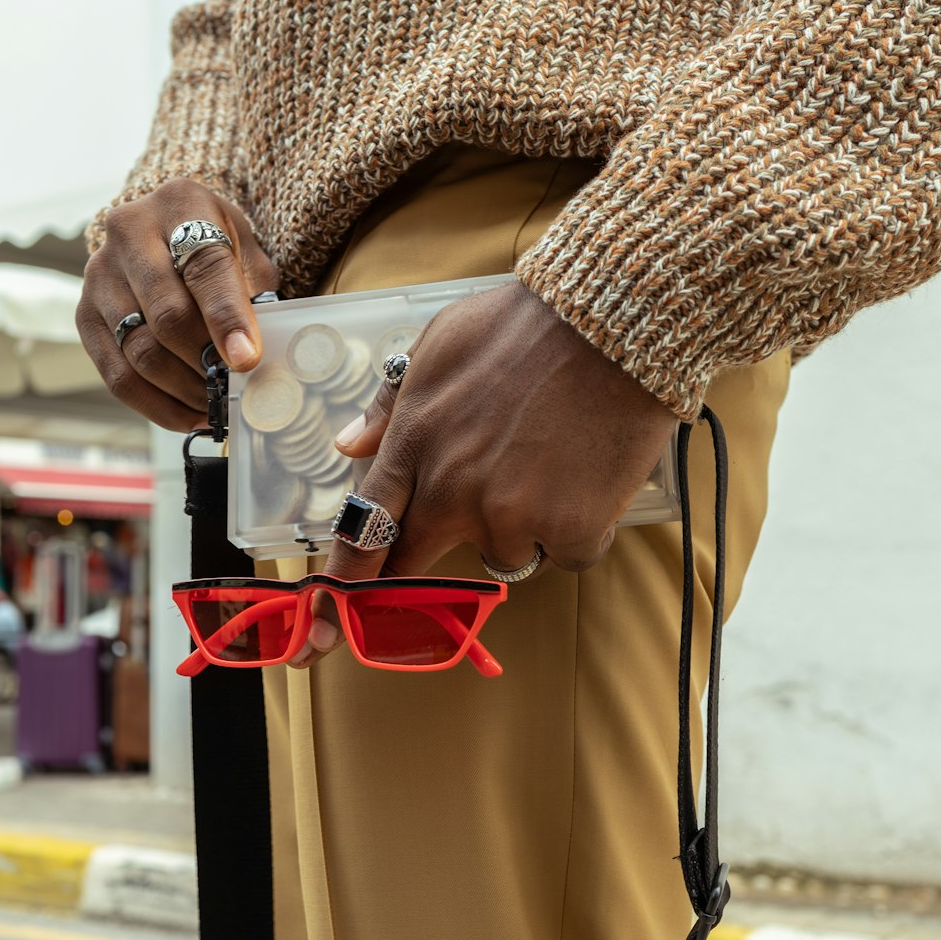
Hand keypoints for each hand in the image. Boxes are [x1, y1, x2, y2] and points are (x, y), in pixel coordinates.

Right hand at [77, 178, 278, 429]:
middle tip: (235, 390)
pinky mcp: (85, 314)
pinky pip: (117, 375)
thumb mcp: (246, 252)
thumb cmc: (217, 246)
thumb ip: (255, 294)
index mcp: (181, 205)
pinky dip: (157, 405)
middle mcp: (129, 232)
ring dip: (184, 390)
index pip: (206, 267)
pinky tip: (190, 415)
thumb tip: (256, 357)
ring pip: (140, 351)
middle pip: (167, 314)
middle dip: (206, 362)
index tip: (247, 360)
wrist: (166, 231)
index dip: (228, 319)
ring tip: (216, 405)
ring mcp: (100, 274)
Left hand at [299, 280, 677, 662]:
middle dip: (429, 556)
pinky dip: (580, 529)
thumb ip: (393, 402)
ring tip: (550, 466)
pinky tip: (591, 479)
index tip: (326, 618)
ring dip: (522, 528)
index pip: (363, 529)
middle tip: (463, 531)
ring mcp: (511, 516)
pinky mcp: (569, 529)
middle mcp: (452, 491)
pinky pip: (567, 555)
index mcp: (415, 443)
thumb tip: (351, 443)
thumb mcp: (441, 344)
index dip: (342, 581)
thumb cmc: (525, 325)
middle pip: (420, 559)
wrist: (614, 321)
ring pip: (504, 556)